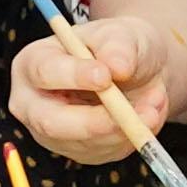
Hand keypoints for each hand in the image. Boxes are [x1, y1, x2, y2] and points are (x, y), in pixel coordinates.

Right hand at [8, 16, 174, 161]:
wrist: (136, 71)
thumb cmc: (118, 47)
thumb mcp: (121, 34)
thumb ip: (118, 46)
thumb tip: (117, 67)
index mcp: (32, 64)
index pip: (44, 73)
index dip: (73, 76)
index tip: (105, 76)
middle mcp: (34, 104)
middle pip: (51, 122)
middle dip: (95, 121)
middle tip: (134, 112)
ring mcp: (55, 134)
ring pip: (85, 143)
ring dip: (126, 128)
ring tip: (154, 102)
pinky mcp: (81, 152)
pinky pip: (106, 152)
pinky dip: (133, 136)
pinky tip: (148, 114)